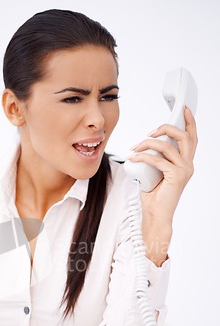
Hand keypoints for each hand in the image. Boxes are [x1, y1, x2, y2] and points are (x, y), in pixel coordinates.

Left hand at [127, 106, 197, 265]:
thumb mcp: (155, 172)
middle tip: (150, 132)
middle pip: (184, 136)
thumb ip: (156, 158)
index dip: (189, 122)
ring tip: (135, 148)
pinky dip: (143, 157)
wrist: (155, 216)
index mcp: (185, 163)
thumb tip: (144, 146)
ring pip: (168, 146)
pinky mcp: (175, 177)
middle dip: (166, 128)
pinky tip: (133, 159)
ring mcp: (184, 171)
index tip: (184, 109)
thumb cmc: (154, 197)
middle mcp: (188, 165)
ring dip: (148, 144)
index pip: (192, 138)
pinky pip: (158, 160)